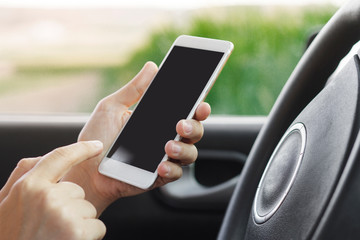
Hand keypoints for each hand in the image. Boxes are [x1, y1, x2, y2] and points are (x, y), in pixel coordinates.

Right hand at [0, 141, 105, 239]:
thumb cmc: (9, 236)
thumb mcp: (6, 203)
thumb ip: (23, 177)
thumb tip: (42, 158)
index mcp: (28, 186)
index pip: (60, 157)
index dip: (81, 148)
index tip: (96, 145)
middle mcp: (46, 196)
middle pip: (78, 191)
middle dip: (70, 207)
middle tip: (50, 227)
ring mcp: (62, 213)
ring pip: (88, 209)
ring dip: (78, 223)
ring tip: (56, 237)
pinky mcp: (77, 231)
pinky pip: (97, 226)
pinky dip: (88, 237)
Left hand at [62, 62, 210, 215]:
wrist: (87, 169)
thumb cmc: (98, 137)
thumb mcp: (112, 107)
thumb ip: (134, 89)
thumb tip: (152, 66)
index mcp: (158, 119)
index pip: (185, 110)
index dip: (198, 106)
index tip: (201, 103)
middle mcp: (166, 136)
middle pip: (194, 131)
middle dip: (194, 127)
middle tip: (181, 125)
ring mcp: (164, 157)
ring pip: (190, 153)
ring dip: (184, 149)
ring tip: (168, 147)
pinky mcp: (159, 176)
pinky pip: (175, 173)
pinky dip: (171, 170)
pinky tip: (160, 166)